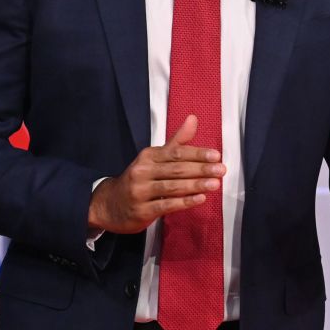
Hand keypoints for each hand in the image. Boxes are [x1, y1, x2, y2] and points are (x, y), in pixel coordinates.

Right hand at [87, 115, 225, 234]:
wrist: (109, 204)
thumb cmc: (139, 179)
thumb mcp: (154, 158)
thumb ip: (176, 141)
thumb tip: (193, 119)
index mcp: (148, 156)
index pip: (176, 152)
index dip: (197, 153)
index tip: (216, 155)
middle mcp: (142, 171)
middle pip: (176, 169)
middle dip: (201, 169)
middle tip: (221, 170)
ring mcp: (140, 191)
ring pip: (172, 187)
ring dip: (196, 185)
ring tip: (215, 184)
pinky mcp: (141, 210)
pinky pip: (166, 205)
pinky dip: (184, 202)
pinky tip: (200, 199)